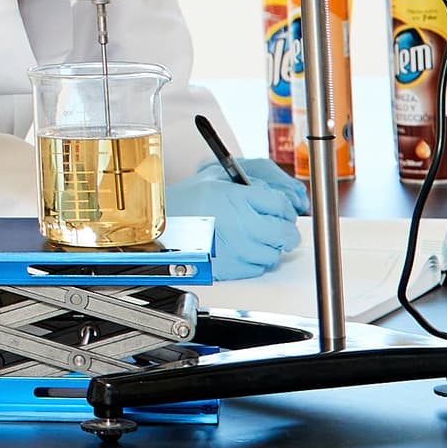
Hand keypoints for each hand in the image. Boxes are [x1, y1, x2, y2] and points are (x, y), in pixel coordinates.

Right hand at [170, 160, 304, 278]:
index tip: (282, 211)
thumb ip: (250, 181)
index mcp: (239, 198)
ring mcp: (237, 250)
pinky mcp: (230, 270)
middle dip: (285, 231)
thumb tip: (278, 194)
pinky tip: (243, 250)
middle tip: (279, 228)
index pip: (282, 205)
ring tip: (255, 238)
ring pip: (274, 254)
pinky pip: (257, 269)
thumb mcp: (216, 177)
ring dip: (270, 247)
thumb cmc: (184, 203)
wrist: (161, 228)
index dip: (286, 209)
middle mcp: (241, 225)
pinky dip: (255, 261)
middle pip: (285, 234)